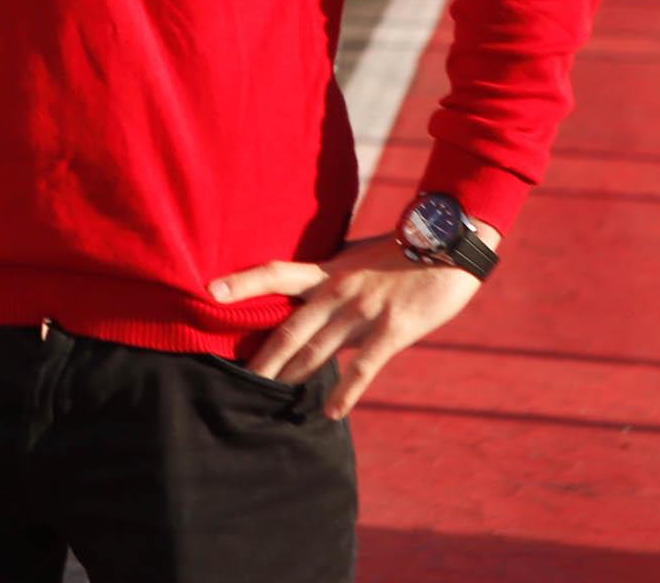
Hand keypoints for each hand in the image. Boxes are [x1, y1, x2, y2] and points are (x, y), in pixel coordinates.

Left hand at [206, 221, 501, 420]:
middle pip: (291, 327)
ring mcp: (364, 310)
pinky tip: (332, 413)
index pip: (275, 272)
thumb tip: (310, 303)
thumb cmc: (403, 251)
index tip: (210, 291)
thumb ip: (332, 279)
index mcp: (328, 269)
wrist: (449, 245)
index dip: (243, 281)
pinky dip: (346, 391)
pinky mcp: (392, 329)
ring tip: (271, 398)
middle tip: (237, 380)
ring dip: (295, 376)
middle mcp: (339, 289)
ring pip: (319, 349)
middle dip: (264, 357)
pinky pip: (364, 367)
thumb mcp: (358, 258)